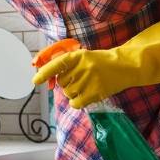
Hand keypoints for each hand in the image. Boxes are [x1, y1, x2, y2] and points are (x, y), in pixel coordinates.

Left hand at [32, 21, 159, 108]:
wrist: (124, 66)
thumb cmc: (99, 61)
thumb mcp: (82, 57)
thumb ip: (65, 65)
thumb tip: (47, 79)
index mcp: (76, 56)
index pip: (55, 65)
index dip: (44, 73)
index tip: (35, 81)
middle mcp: (81, 68)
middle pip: (61, 83)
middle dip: (67, 83)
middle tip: (81, 78)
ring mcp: (88, 81)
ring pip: (68, 93)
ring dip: (73, 92)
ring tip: (86, 85)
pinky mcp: (95, 93)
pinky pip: (75, 103)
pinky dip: (77, 102)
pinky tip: (85, 96)